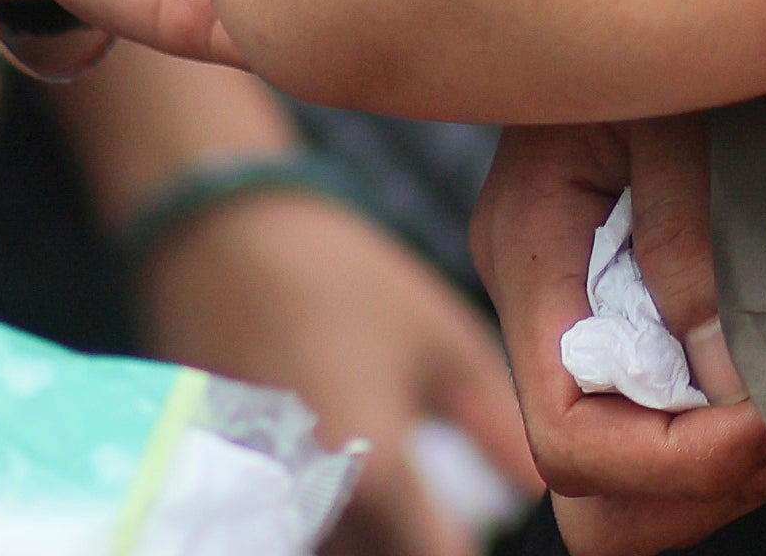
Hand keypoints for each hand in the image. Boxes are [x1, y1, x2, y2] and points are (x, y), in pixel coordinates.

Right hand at [135, 183, 538, 555]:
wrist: (224, 241)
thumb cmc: (345, 282)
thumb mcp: (444, 344)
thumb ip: (500, 429)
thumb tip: (541, 492)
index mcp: (377, 476)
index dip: (479, 549)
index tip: (496, 520)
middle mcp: (317, 509)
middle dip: (422, 538)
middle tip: (448, 492)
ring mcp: (266, 507)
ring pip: (343, 551)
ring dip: (378, 531)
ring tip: (400, 476)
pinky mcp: (234, 493)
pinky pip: (301, 526)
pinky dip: (332, 514)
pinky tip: (349, 467)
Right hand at [477, 117, 765, 555]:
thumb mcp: (673, 106)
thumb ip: (683, 234)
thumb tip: (718, 378)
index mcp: (532, 252)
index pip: (571, 436)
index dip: (674, 459)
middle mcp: (539, 301)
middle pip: (588, 487)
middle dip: (695, 485)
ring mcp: (574, 311)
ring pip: (621, 480)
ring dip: (716, 473)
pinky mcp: (618, 304)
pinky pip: (654, 421)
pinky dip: (720, 435)